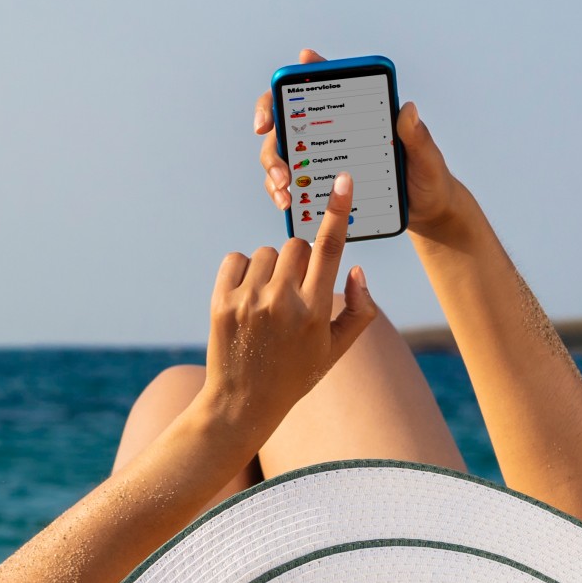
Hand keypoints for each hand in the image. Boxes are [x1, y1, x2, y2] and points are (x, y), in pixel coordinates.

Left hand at [199, 171, 378, 449]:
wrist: (244, 402)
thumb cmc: (296, 374)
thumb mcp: (335, 350)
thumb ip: (360, 311)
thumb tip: (358, 269)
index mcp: (315, 311)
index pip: (330, 250)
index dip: (338, 212)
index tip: (343, 181)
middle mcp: (282, 302)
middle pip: (296, 246)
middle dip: (300, 261)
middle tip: (294, 293)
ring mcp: (249, 301)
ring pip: (267, 251)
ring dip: (271, 267)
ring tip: (268, 302)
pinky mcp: (222, 301)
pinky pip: (237, 258)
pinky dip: (243, 270)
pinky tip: (247, 296)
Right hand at [253, 48, 468, 238]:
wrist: (428, 211)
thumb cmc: (428, 178)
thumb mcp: (426, 158)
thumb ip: (417, 137)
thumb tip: (408, 108)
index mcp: (355, 112)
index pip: (313, 86)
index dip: (286, 86)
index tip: (275, 109)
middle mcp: (331, 129)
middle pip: (285, 122)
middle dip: (272, 143)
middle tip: (281, 171)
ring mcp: (323, 156)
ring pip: (281, 153)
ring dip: (273, 170)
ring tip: (284, 194)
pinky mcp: (322, 183)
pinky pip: (291, 182)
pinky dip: (281, 191)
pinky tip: (287, 204)